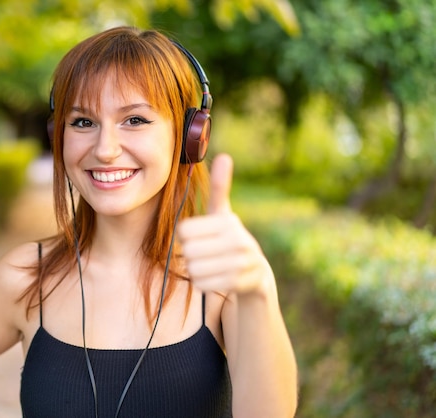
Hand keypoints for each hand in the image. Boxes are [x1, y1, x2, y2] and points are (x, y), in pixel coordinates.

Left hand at [177, 154, 270, 294]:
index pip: (184, 231)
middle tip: (204, 253)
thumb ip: (219, 186)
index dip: (186, 236)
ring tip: (210, 264)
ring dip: (195, 269)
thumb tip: (224, 156)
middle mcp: (237, 240)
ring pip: (193, 268)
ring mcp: (240, 262)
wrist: (255, 274)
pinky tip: (215, 277)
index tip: (198, 236)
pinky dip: (202, 283)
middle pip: (188, 251)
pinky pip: (201, 284)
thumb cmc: (229, 238)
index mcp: (228, 221)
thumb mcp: (223, 213)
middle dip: (191, 254)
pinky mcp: (239, 282)